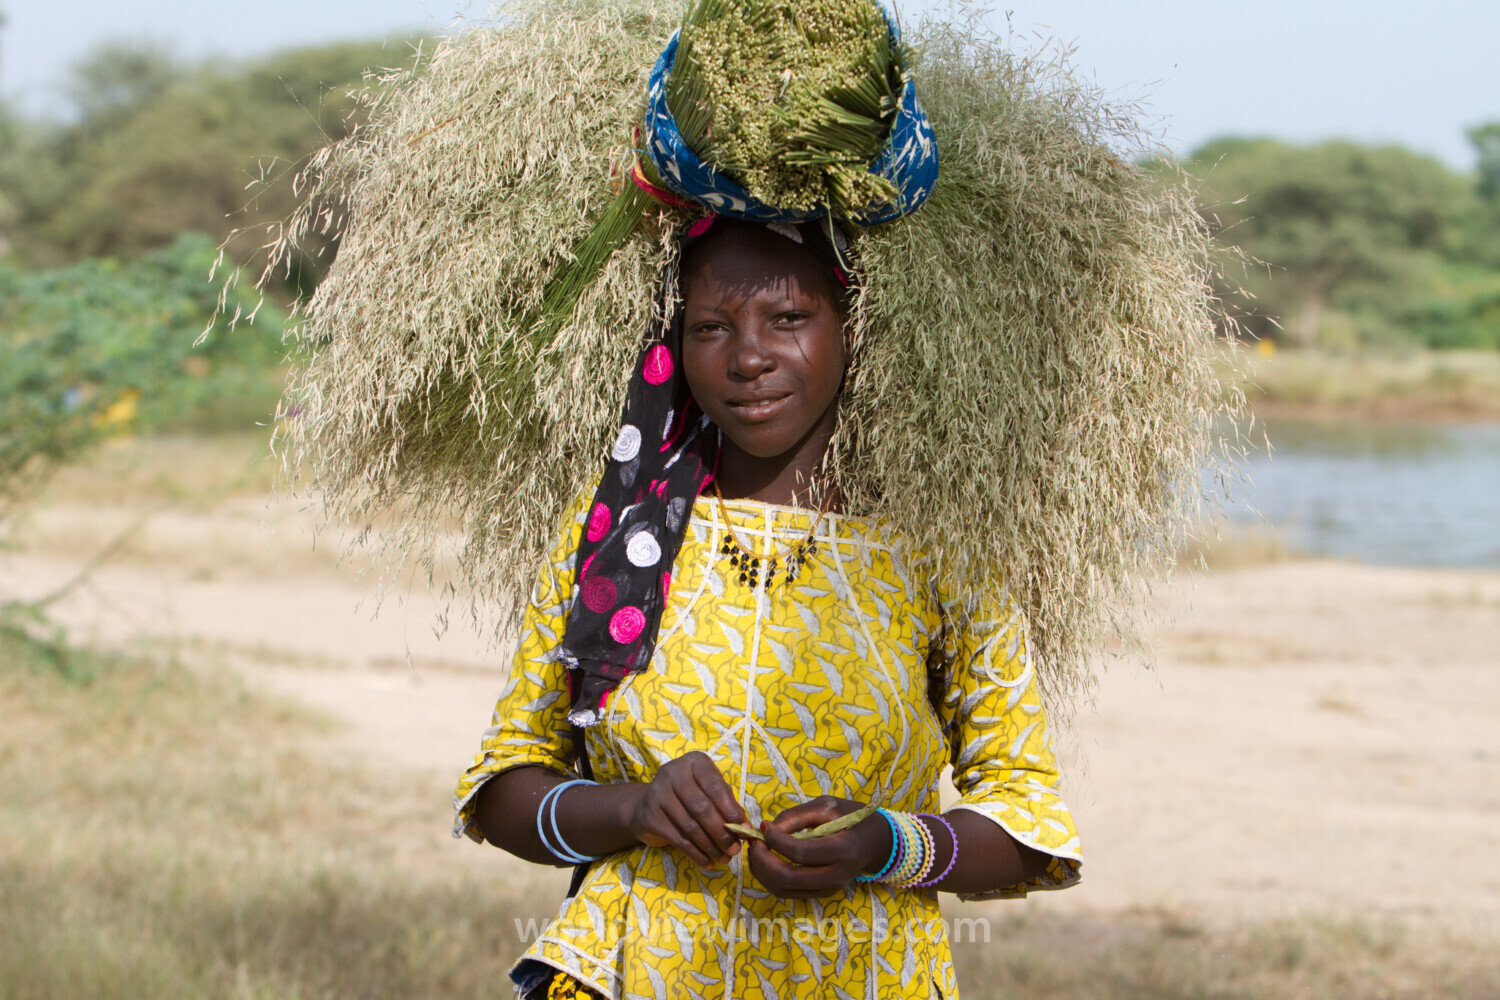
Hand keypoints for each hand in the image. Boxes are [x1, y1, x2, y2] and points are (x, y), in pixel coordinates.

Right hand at [627, 751, 746, 867]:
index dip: (731, 811)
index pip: (715, 787)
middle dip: (722, 833)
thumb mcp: (709, 792)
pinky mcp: (650, 817)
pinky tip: (707, 861)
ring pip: (690, 827)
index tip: (745, 830)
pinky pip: (678, 839)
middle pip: (702, 808)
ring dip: (711, 846)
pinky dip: (696, 854)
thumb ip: (727, 805)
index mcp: (694, 763)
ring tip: (724, 858)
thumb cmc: (688, 796)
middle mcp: (673, 774)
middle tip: (734, 849)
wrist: (647, 806)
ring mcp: (658, 795)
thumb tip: (744, 828)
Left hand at [748, 796, 888, 899]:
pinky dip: (770, 879)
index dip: (776, 841)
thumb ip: (796, 816)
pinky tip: (766, 861)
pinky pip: (789, 893)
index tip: (763, 826)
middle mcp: (837, 875)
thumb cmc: (850, 817)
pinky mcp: (821, 894)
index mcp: (843, 849)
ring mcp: (829, 889)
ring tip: (757, 850)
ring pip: (784, 890)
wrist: (873, 841)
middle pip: (789, 878)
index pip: (801, 852)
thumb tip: (766, 829)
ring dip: (763, 872)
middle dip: (763, 860)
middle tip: (754, 842)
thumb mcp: (827, 806)